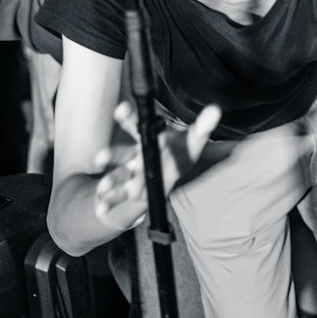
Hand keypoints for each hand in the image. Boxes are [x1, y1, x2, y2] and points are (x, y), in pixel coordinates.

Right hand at [92, 100, 221, 228]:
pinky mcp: (128, 192)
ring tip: (104, 188)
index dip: (127, 116)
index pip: (136, 124)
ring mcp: (129, 174)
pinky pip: (117, 196)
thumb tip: (215, 110)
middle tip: (102, 157)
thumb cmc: (179, 154)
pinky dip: (107, 202)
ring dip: (108, 181)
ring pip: (117, 175)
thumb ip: (202, 127)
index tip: (121, 109)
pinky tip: (101, 208)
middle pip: (121, 153)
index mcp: (148, 138)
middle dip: (111, 155)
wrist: (169, 176)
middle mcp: (134, 155)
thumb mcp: (193, 141)